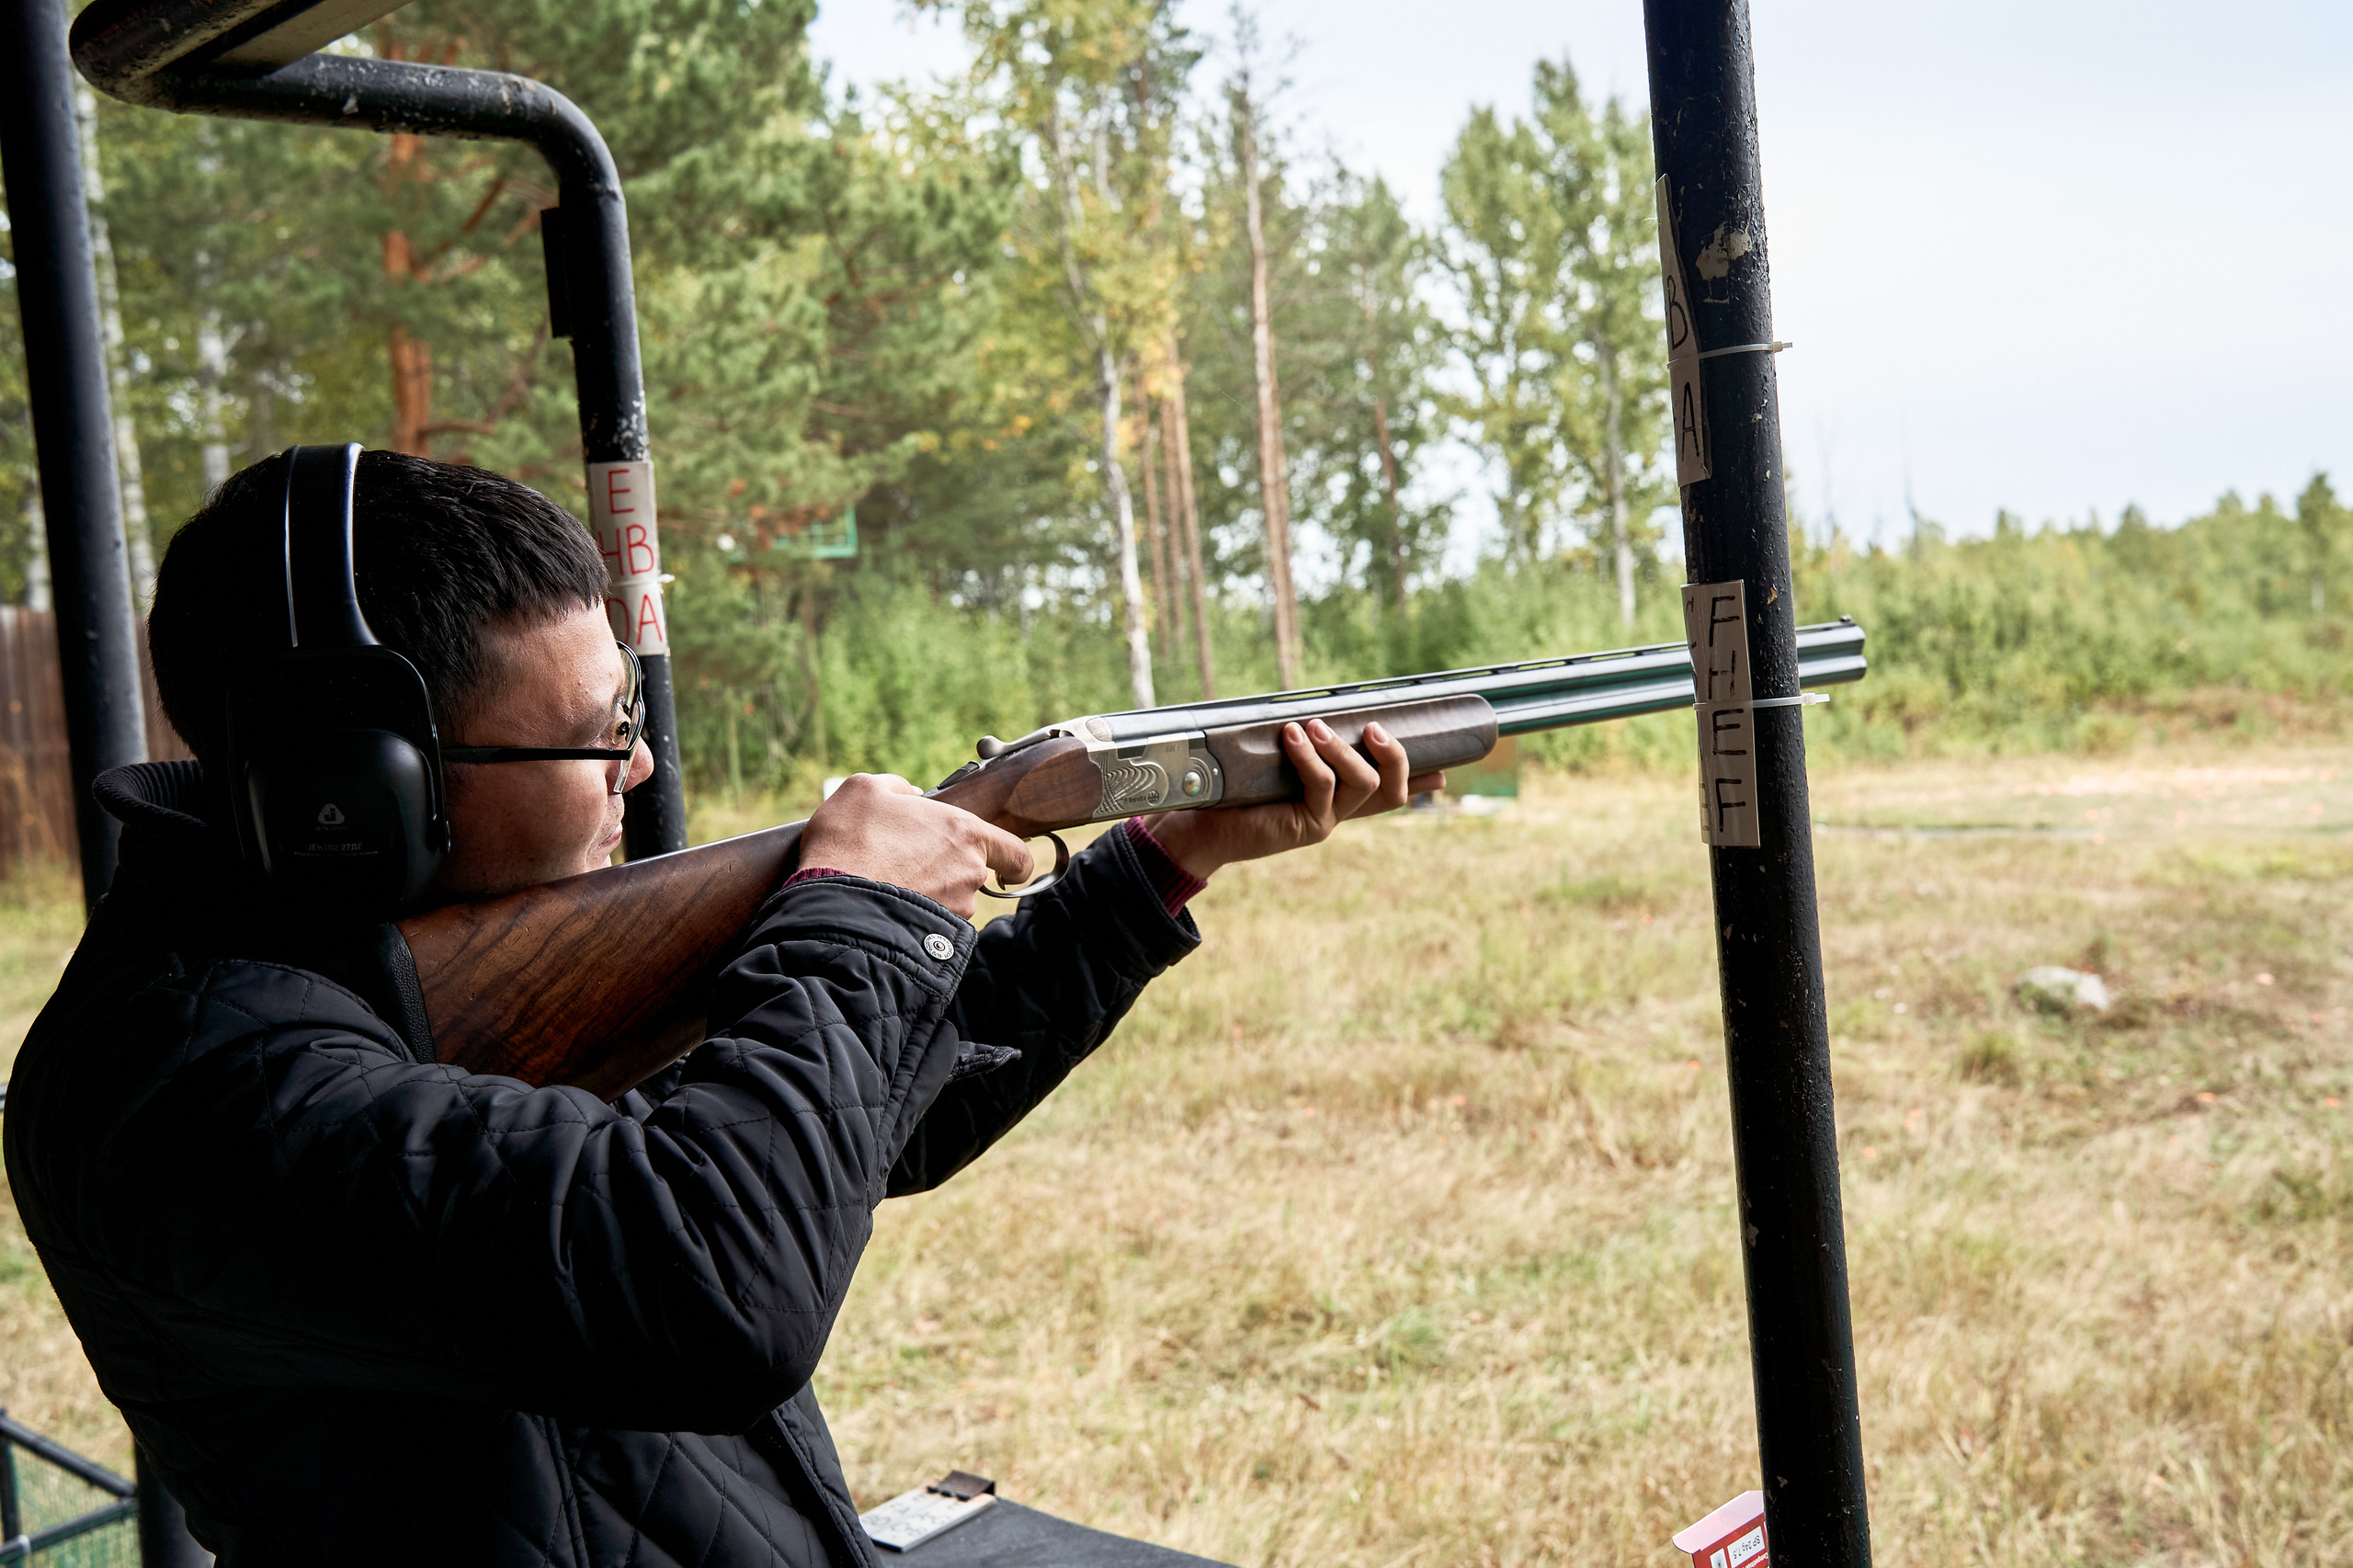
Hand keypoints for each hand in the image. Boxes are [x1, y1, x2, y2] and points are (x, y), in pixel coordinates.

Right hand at [798, 773, 1033, 918]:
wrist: (831, 902)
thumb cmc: (849, 840)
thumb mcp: (866, 789)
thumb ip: (898, 787)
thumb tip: (910, 795)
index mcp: (964, 831)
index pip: (1016, 853)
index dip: (1013, 861)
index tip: (1007, 867)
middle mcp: (969, 873)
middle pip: (975, 875)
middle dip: (951, 871)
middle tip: (914, 863)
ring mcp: (954, 908)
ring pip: (953, 900)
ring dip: (930, 893)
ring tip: (889, 881)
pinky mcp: (935, 935)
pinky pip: (933, 923)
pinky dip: (916, 914)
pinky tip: (886, 903)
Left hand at [1137, 719, 1443, 880]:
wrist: (1198, 827)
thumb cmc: (1232, 789)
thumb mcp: (1273, 760)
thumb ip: (1299, 743)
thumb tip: (1303, 708)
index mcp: (1336, 798)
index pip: (1388, 789)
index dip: (1420, 777)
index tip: (1446, 769)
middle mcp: (1339, 812)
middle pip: (1394, 790)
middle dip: (1398, 757)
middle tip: (1377, 729)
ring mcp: (1326, 822)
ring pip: (1365, 786)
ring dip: (1344, 749)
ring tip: (1314, 727)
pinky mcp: (1306, 827)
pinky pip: (1323, 788)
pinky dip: (1311, 758)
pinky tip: (1292, 736)